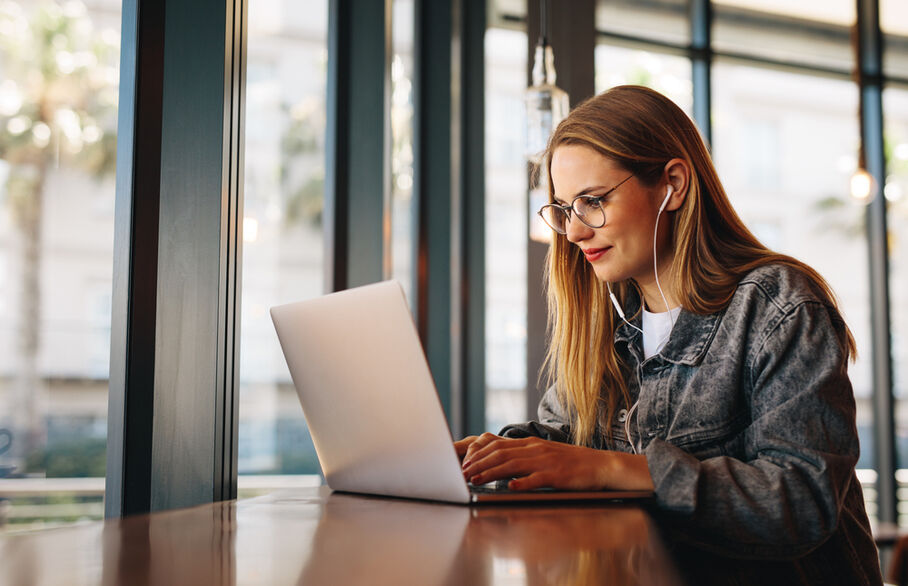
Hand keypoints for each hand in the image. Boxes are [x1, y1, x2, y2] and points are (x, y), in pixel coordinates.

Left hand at [459, 433, 654, 491]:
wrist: (599, 465)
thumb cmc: (569, 464)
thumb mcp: (543, 455)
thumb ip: (522, 456)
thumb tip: (498, 462)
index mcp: (530, 444)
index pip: (498, 446)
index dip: (478, 454)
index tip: (464, 463)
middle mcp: (535, 449)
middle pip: (500, 454)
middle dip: (479, 463)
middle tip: (463, 473)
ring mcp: (545, 461)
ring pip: (513, 464)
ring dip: (491, 473)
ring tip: (476, 480)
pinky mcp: (557, 475)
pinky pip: (536, 478)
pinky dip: (522, 482)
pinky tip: (510, 487)